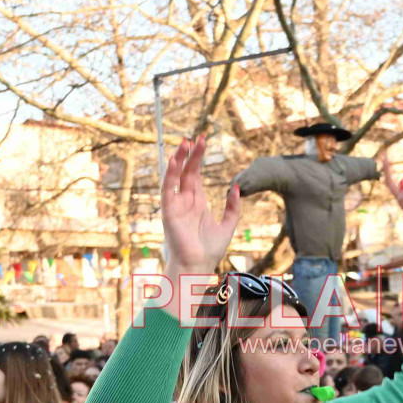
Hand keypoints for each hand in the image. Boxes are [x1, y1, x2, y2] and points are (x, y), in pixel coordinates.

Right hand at [160, 135, 241, 271]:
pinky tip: (174, 160)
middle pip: (186, 171)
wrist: (197, 266)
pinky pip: (167, 188)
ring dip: (179, 159)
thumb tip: (235, 186)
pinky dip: (169, 174)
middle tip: (198, 137)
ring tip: (185, 142)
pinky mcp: (169, 211)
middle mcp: (185, 200)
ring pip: (175, 176)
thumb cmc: (209, 250)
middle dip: (191, 154)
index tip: (203, 141)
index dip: (198, 157)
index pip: (195, 174)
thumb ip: (233, 207)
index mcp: (197, 202)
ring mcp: (176, 204)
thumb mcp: (228, 225)